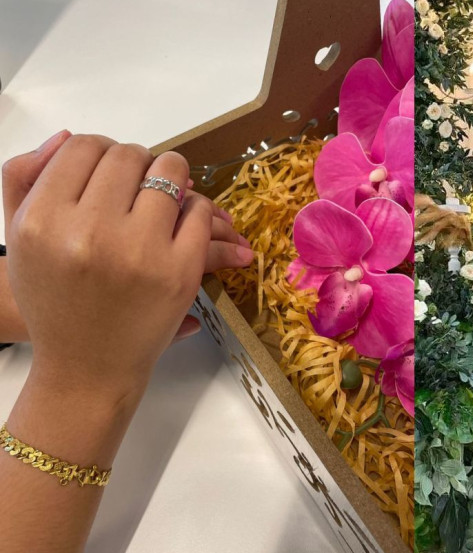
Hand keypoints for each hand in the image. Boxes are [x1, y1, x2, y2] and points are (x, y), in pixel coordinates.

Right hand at [4, 134, 224, 402]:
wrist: (87, 365)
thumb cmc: (53, 299)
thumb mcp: (20, 237)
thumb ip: (26, 178)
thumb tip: (68, 135)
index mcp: (42, 220)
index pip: (83, 147)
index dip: (101, 151)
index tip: (111, 171)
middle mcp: (89, 233)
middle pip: (128, 155)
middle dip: (138, 163)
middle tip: (140, 182)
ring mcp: (139, 252)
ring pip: (170, 174)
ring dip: (172, 177)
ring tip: (166, 193)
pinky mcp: (180, 272)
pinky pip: (198, 211)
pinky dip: (196, 208)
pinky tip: (184, 220)